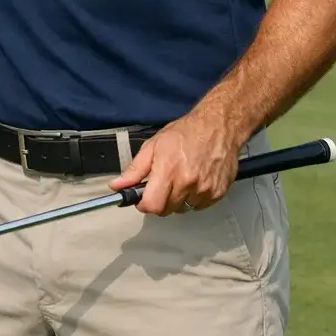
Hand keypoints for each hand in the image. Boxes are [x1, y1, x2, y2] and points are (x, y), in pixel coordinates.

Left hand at [108, 109, 240, 215]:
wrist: (218, 126)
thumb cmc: (185, 132)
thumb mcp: (153, 145)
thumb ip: (135, 169)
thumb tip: (117, 186)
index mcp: (169, 171)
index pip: (152, 206)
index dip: (144, 205)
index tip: (143, 199)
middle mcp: (188, 183)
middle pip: (167, 210)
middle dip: (160, 202)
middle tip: (162, 185)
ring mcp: (205, 190)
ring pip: (184, 209)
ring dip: (179, 200)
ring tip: (181, 180)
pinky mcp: (218, 193)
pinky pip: (200, 206)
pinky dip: (195, 199)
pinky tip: (195, 182)